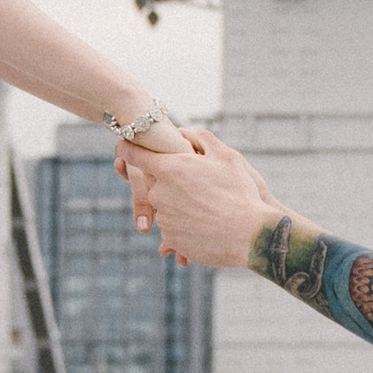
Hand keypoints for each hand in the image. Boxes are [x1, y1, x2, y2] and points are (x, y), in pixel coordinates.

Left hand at [120, 124, 281, 266]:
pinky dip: (187, 225)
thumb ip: (201, 138)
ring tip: (209, 208)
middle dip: (170, 183)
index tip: (122, 143)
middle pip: (154, 184)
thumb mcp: (226, 156)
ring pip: (166, 207)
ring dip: (181, 206)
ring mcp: (164, 219)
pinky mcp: (172, 240)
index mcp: (170, 169)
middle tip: (197, 186)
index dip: (127, 146)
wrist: (250, 236)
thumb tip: (183, 131)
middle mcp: (160, 194)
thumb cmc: (240, 192)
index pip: (134, 154)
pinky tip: (208, 225)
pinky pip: (174, 229)